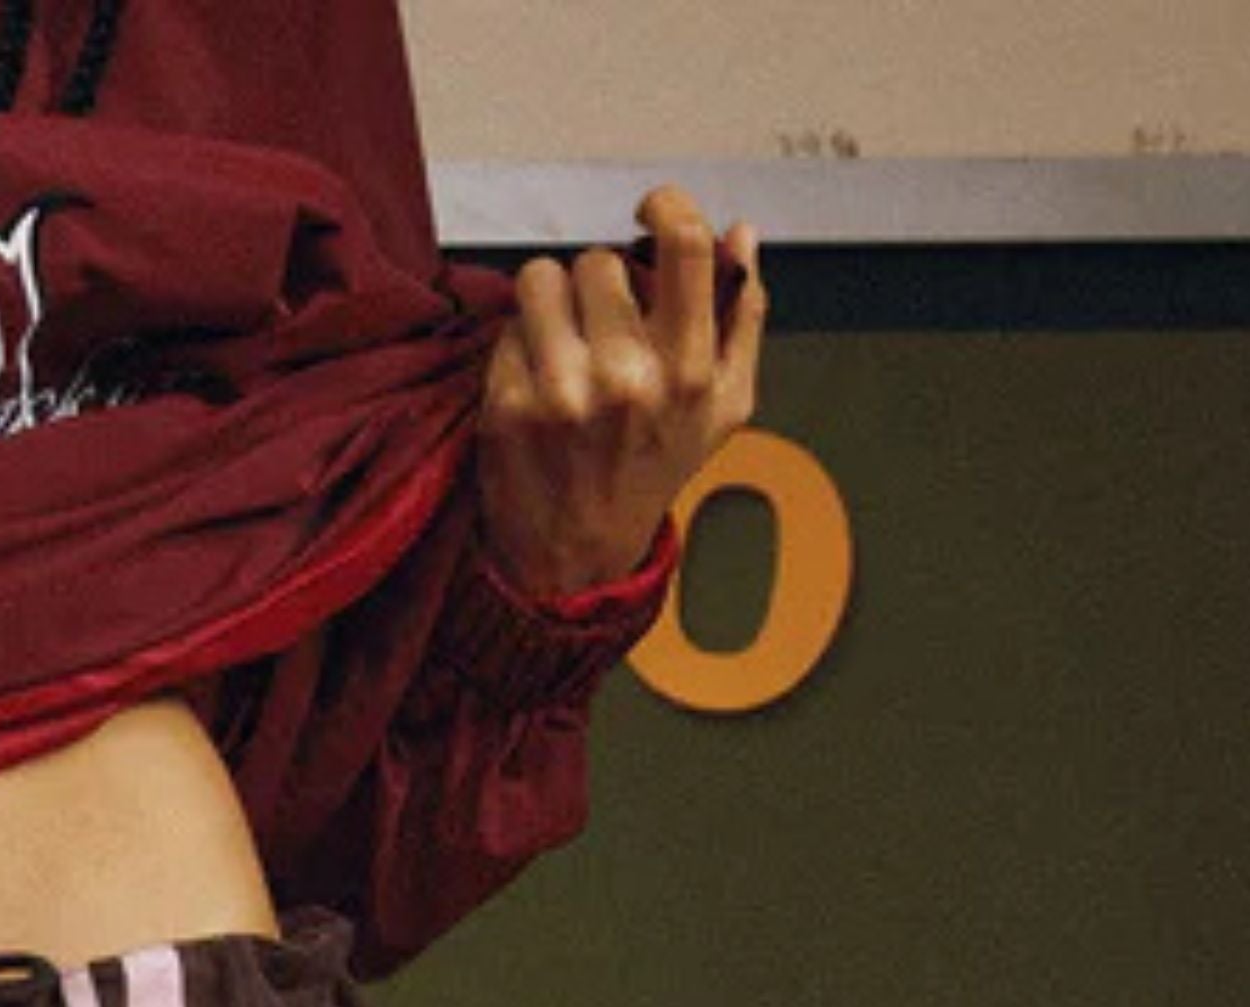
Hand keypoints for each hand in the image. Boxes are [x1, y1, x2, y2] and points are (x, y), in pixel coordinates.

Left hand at [472, 183, 767, 598]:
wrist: (576, 558)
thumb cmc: (651, 471)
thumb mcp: (722, 407)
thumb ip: (742, 317)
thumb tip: (741, 233)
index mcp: (689, 371)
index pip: (684, 244)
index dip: (666, 205)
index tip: (648, 208)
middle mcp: (627, 378)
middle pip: (599, 261)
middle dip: (595, 283)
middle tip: (596, 324)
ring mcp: (563, 393)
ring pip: (542, 279)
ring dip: (548, 300)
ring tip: (561, 341)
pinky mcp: (508, 407)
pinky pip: (507, 328)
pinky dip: (518, 346)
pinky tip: (535, 383)